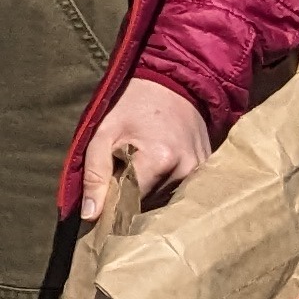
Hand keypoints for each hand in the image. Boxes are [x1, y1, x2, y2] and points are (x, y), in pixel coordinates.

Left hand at [78, 76, 213, 219]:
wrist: (173, 83)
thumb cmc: (132, 104)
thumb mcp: (103, 132)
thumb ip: (95, 174)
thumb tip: (92, 215)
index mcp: (159, 160)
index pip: (131, 204)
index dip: (112, 207)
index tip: (100, 207)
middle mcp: (186, 170)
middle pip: (149, 205)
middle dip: (129, 200)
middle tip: (115, 181)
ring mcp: (201, 171)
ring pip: (164, 201)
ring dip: (147, 194)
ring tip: (136, 170)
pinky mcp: (207, 170)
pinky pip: (179, 191)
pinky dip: (162, 187)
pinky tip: (153, 171)